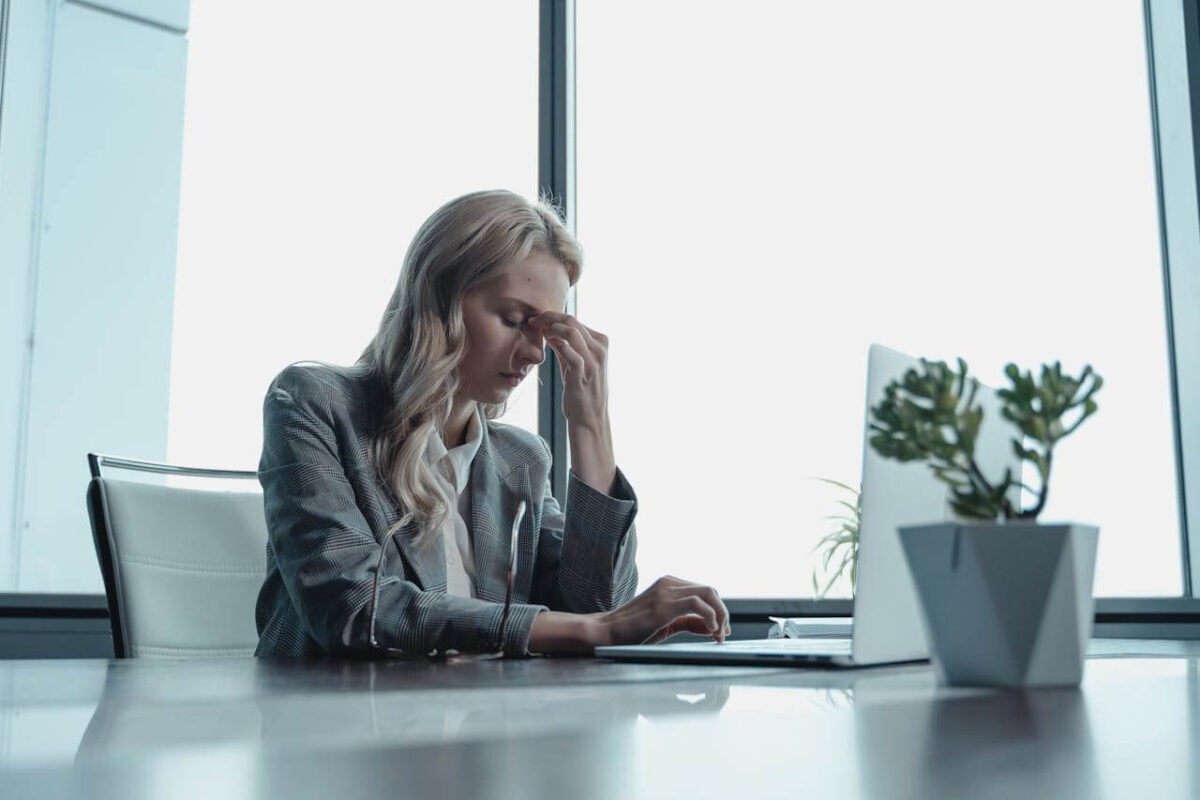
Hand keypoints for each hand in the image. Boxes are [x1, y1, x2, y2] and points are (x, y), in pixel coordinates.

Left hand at [528, 311, 608, 430]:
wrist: (590, 418)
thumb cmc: (582, 391)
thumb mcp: (574, 364)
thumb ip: (564, 347)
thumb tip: (548, 330)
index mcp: (601, 343)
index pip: (575, 320)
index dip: (553, 317)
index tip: (537, 320)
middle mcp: (600, 349)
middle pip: (572, 321)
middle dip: (548, 317)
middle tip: (533, 322)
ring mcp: (593, 361)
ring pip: (571, 331)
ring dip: (550, 328)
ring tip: (538, 333)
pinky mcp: (583, 373)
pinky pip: (569, 351)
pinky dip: (556, 345)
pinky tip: (546, 346)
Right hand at [595, 576, 730, 645]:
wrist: (606, 633)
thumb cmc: (632, 631)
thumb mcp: (666, 624)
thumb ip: (687, 622)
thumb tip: (711, 627)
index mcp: (669, 585)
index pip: (704, 592)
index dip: (718, 611)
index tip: (721, 631)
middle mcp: (669, 583)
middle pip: (710, 590)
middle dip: (723, 612)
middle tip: (724, 634)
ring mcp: (666, 591)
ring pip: (708, 593)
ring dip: (720, 615)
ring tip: (719, 634)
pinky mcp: (664, 604)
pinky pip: (697, 603)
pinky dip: (710, 616)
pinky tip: (710, 631)